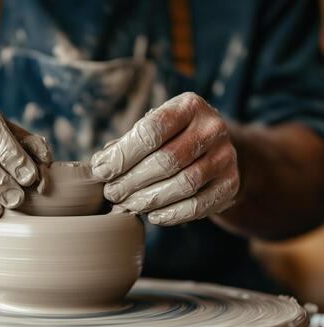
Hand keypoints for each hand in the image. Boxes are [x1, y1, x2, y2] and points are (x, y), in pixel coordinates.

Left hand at [91, 92, 238, 225]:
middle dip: (132, 180)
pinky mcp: (232, 184)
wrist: (215, 151)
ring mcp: (227, 156)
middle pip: (167, 160)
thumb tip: (100, 164)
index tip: (102, 171)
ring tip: (126, 205)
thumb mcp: (153, 129)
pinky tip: (153, 216)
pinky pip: (200, 205)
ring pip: (184, 184)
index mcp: (189, 106)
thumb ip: (127, 143)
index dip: (123, 154)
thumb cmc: (172, 138)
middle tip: (111, 194)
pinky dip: (173, 214)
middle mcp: (213, 127)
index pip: (152, 130)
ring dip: (149, 199)